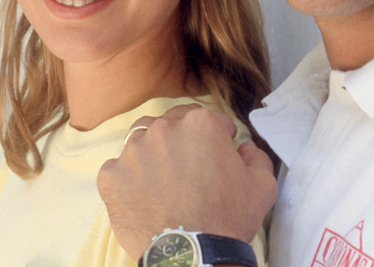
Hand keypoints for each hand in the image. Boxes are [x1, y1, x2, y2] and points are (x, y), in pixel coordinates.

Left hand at [97, 104, 277, 258]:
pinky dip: (129, 180)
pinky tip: (144, 198)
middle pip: (172, 125)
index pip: (208, 119)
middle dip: (182, 142)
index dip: (216, 138)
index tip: (216, 157)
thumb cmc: (228, 219)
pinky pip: (118, 169)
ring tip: (164, 184)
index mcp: (200, 124)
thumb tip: (244, 148)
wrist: (192, 254)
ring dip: (153, 156)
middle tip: (189, 170)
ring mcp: (133, 151)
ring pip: (142, 143)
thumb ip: (256, 156)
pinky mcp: (111, 176)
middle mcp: (163, 129)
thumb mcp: (262, 185)